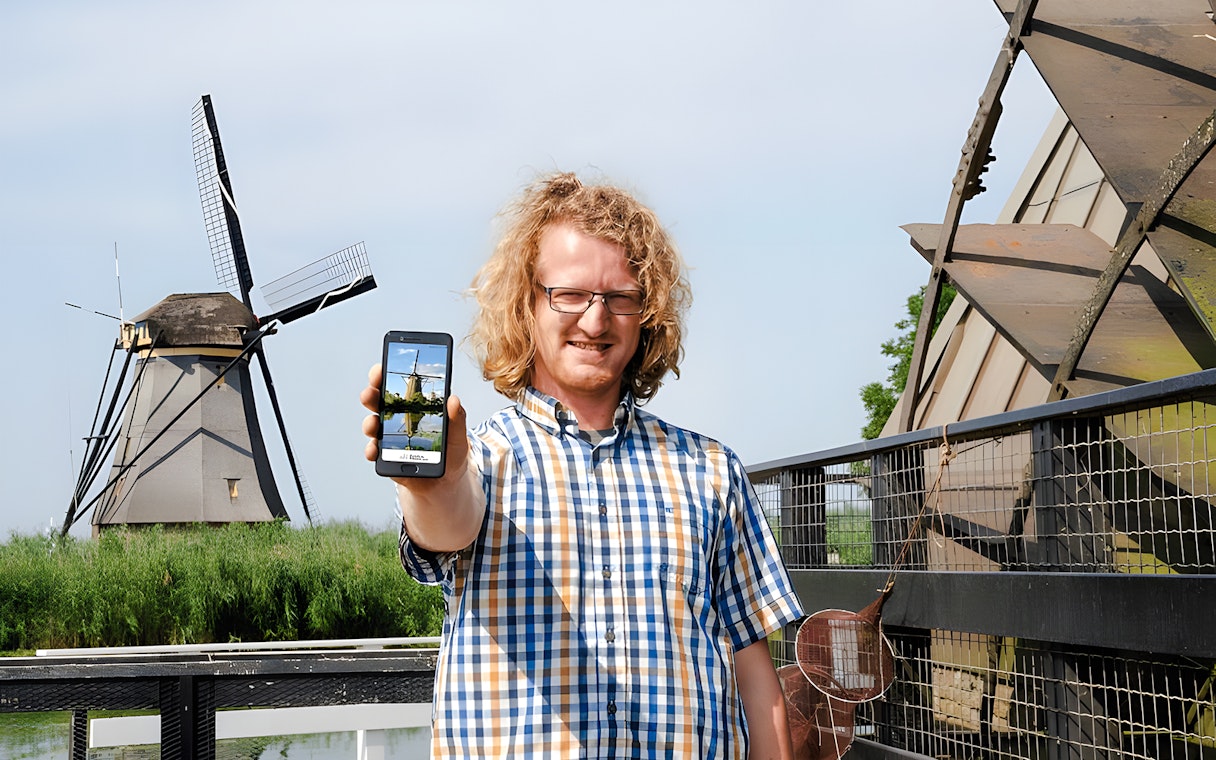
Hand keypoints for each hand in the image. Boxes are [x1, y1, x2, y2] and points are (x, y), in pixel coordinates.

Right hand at [360, 362, 481, 550]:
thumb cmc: (451, 452)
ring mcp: (388, 437)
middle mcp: (397, 418)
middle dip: (372, 395)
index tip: (381, 368)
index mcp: (413, 405)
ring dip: (369, 423)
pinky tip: (375, 449)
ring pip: (373, 425)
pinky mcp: (387, 457)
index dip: (385, 374)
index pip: (396, 384)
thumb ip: (457, 418)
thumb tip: (454, 400)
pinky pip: (374, 452)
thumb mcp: (458, 434)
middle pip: (378, 402)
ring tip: (373, 424)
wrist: (446, 481)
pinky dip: (372, 450)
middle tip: (370, 393)